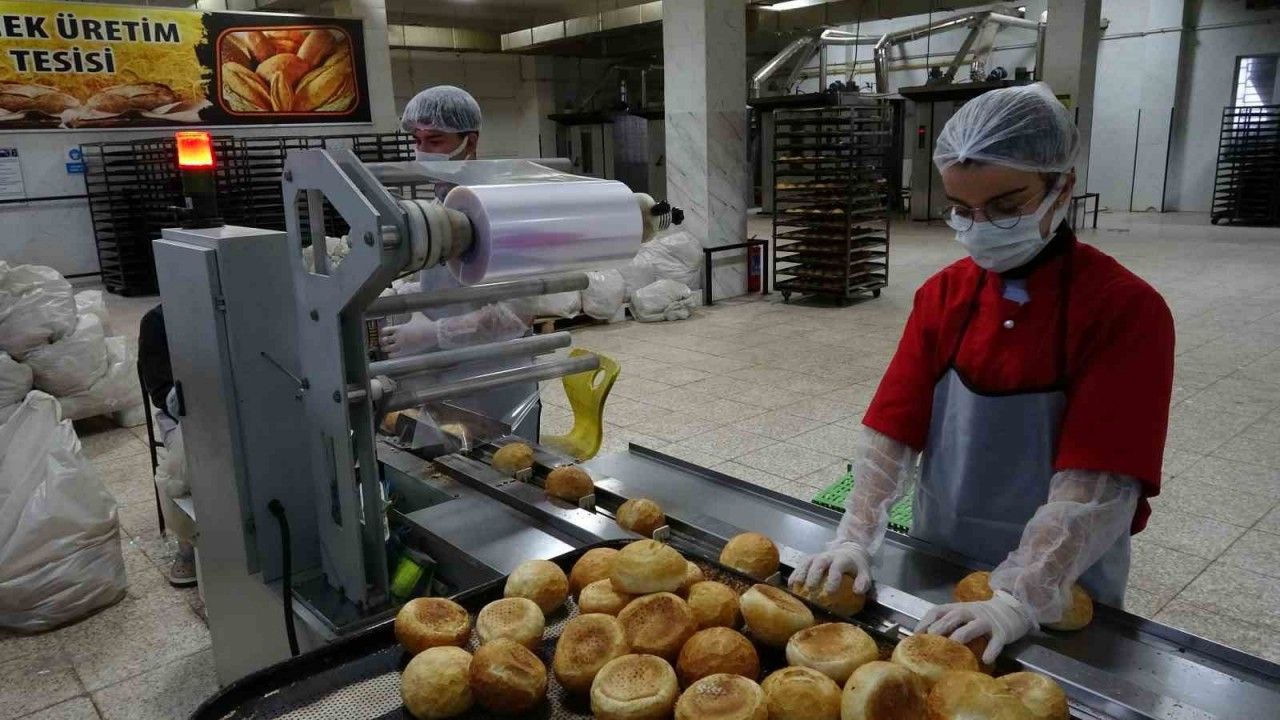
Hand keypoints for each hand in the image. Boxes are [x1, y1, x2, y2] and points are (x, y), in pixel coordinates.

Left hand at [379, 315, 437, 357]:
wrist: (433, 333)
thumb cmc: (426, 324)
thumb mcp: (418, 316)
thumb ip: (413, 312)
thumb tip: (414, 307)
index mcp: (400, 328)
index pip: (385, 330)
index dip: (383, 332)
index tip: (384, 333)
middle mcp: (398, 336)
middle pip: (384, 340)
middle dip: (383, 341)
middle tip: (384, 341)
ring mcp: (402, 345)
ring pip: (386, 349)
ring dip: (385, 348)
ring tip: (386, 348)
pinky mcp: (406, 352)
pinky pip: (393, 356)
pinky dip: (391, 355)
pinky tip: (392, 354)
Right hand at [788, 542, 872, 594]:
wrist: (849, 549)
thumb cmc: (856, 566)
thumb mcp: (865, 573)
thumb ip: (863, 582)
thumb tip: (857, 591)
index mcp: (843, 559)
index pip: (837, 567)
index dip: (833, 579)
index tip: (830, 592)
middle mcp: (828, 556)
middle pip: (819, 562)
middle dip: (813, 575)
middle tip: (810, 589)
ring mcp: (818, 556)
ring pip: (807, 562)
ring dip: (801, 573)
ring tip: (795, 586)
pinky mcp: (810, 558)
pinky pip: (801, 564)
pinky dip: (795, 574)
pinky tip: (791, 585)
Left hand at [915, 591, 1035, 664]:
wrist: (1013, 609)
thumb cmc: (982, 616)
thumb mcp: (963, 615)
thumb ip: (948, 624)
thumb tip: (926, 642)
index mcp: (958, 608)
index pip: (938, 610)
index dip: (925, 621)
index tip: (915, 636)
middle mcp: (971, 612)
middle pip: (954, 616)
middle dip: (940, 628)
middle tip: (929, 641)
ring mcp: (987, 621)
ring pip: (973, 626)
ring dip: (962, 635)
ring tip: (953, 647)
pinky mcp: (1002, 632)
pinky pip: (997, 641)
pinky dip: (991, 650)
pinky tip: (986, 660)